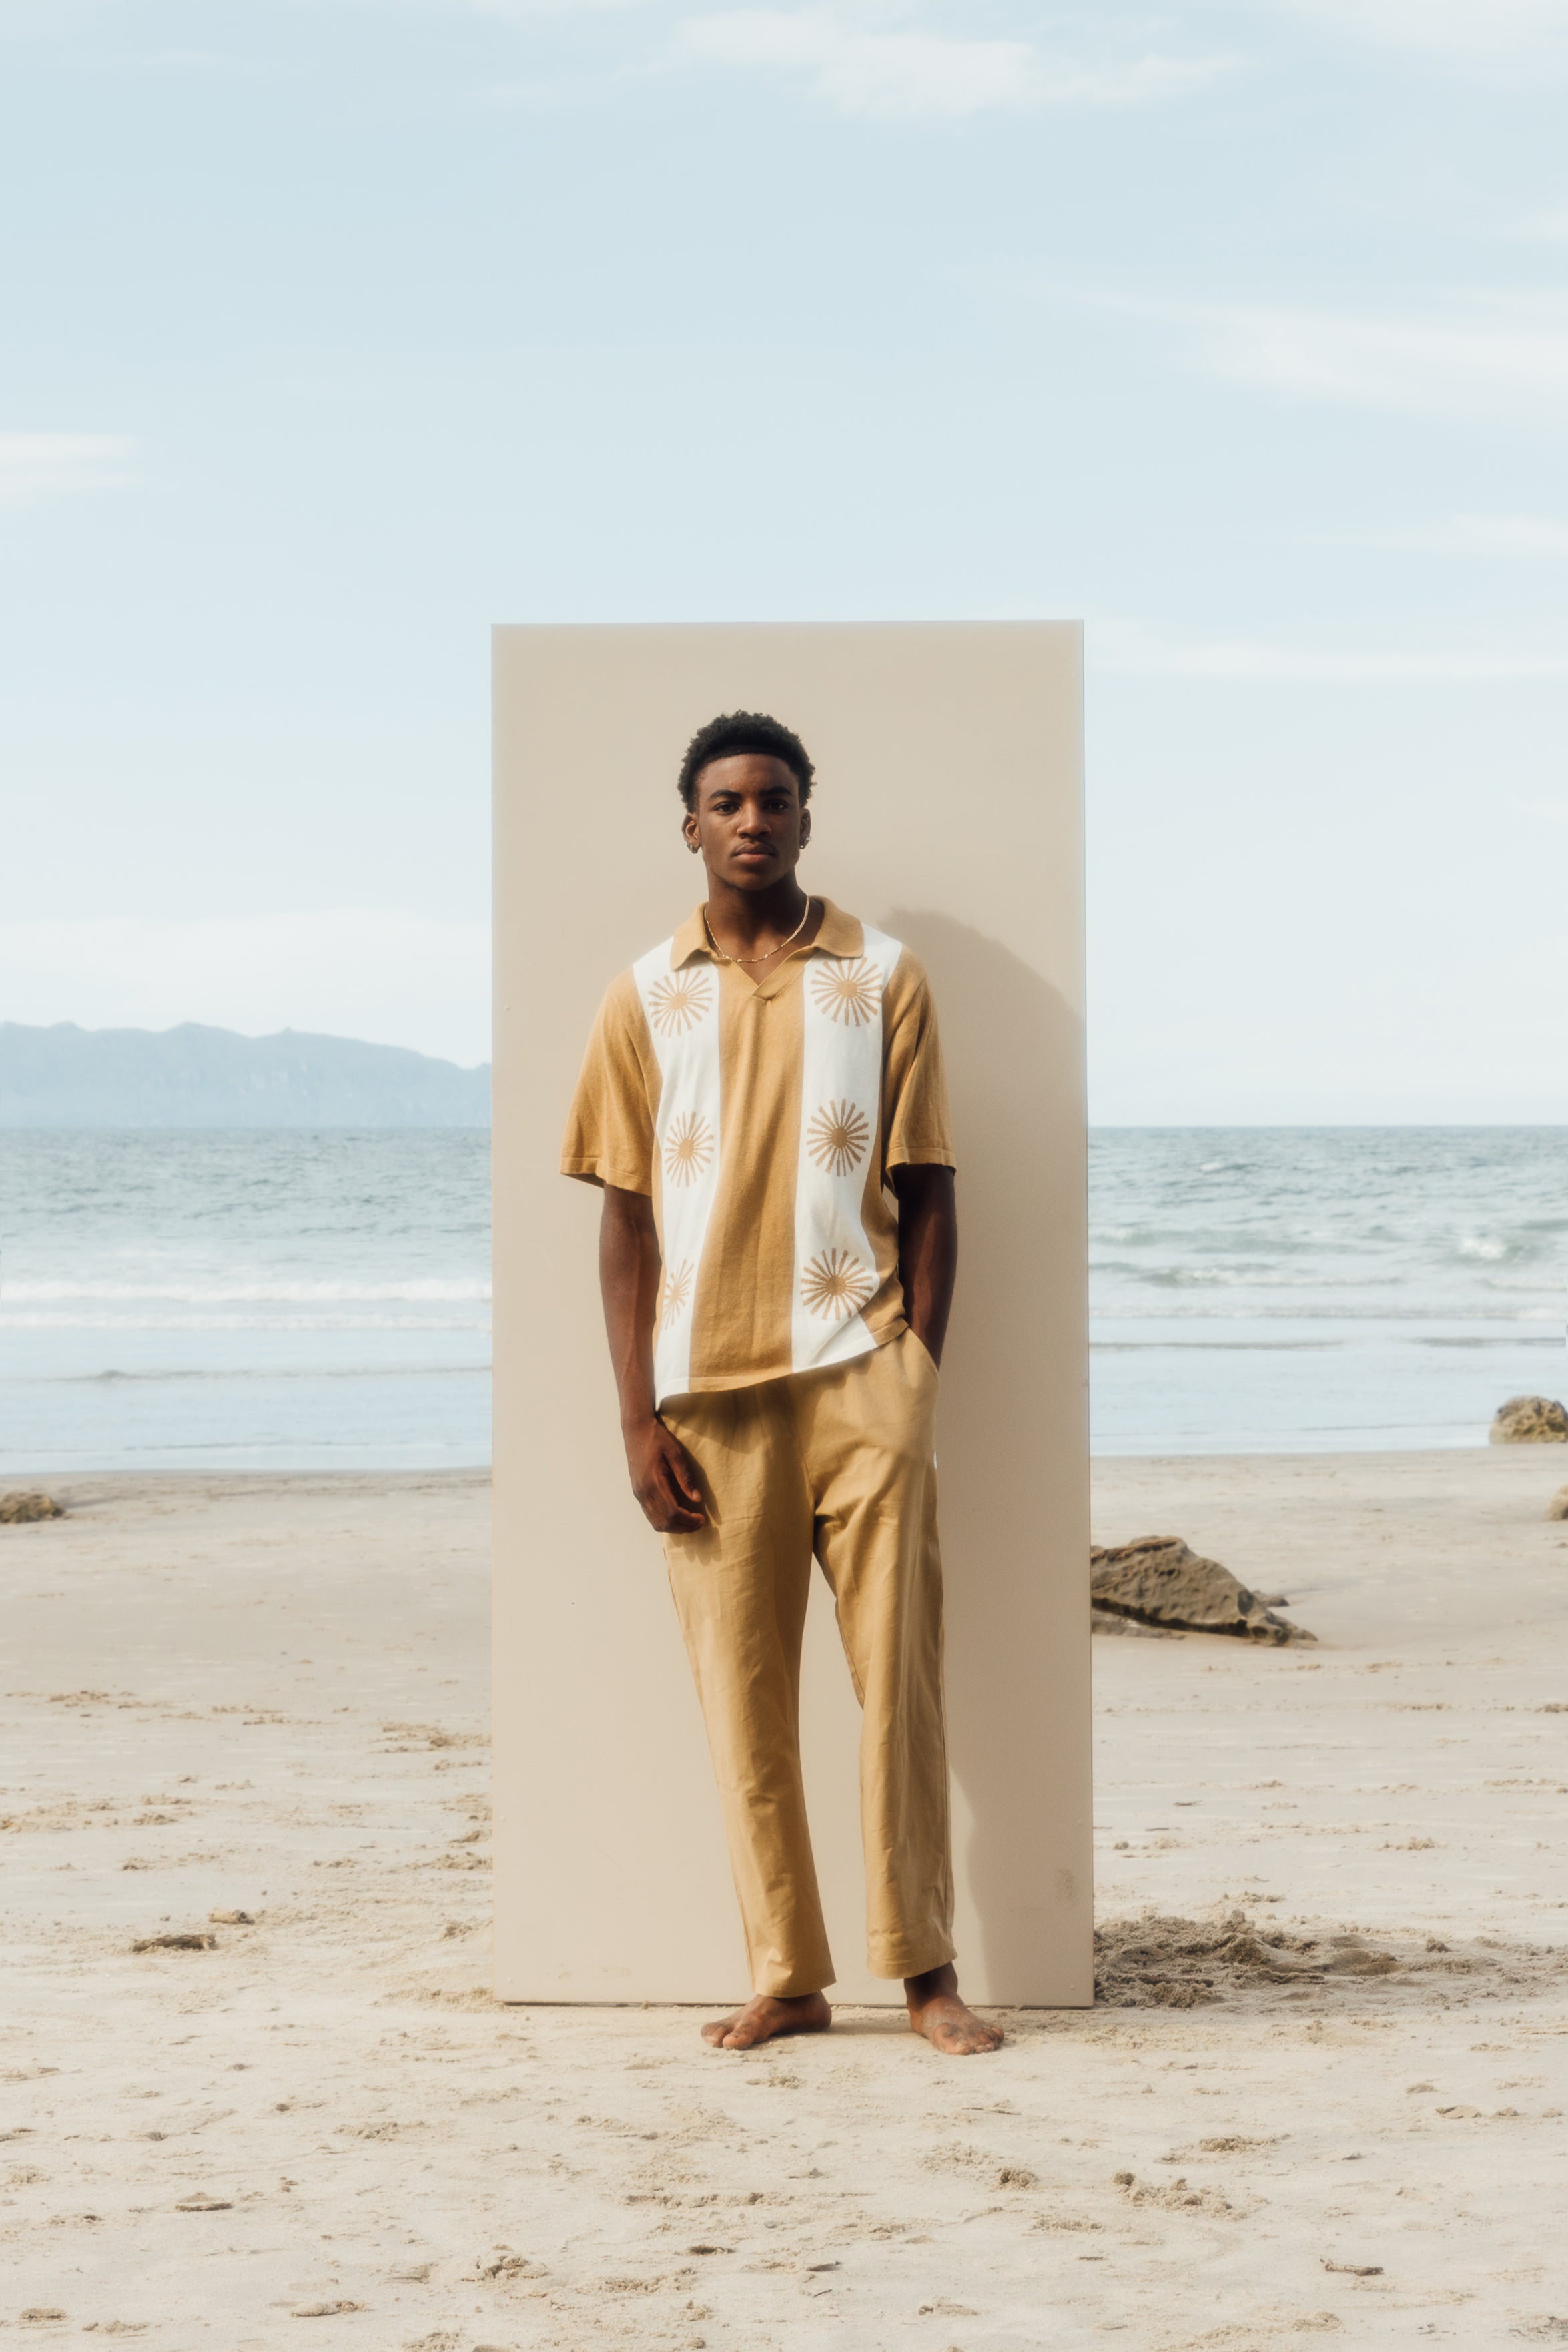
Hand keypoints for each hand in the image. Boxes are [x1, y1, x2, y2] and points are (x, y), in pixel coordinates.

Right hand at [623, 1416, 706, 1533]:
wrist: (635, 1429)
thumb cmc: (657, 1438)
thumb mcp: (676, 1454)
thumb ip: (686, 1477)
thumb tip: (697, 1499)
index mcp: (653, 1483)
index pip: (672, 1512)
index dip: (688, 1520)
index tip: (703, 1519)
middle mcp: (643, 1492)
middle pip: (664, 1522)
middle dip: (683, 1527)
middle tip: (699, 1524)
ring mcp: (638, 1493)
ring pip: (655, 1522)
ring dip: (674, 1527)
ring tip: (690, 1523)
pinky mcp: (637, 1492)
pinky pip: (650, 1515)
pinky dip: (664, 1521)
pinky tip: (676, 1516)